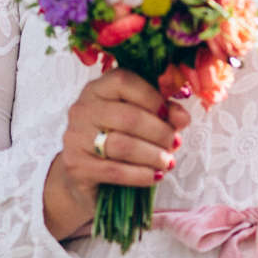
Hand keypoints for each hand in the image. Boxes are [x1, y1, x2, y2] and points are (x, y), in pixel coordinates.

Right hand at [43, 69, 190, 239]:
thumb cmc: (116, 140)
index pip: (123, 81)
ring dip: (152, 154)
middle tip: (175, 143)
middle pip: (128, 116)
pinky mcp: (76, 166)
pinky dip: (140, 175)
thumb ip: (161, 113)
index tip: (170, 114)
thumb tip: (182, 116)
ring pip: (123, 145)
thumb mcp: (138, 120)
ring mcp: (75, 137)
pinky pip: (115, 171)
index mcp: (97, 89)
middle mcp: (82, 108)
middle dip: (159, 131)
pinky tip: (154, 176)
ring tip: (168, 162)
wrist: (84, 176)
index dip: (152, 97)